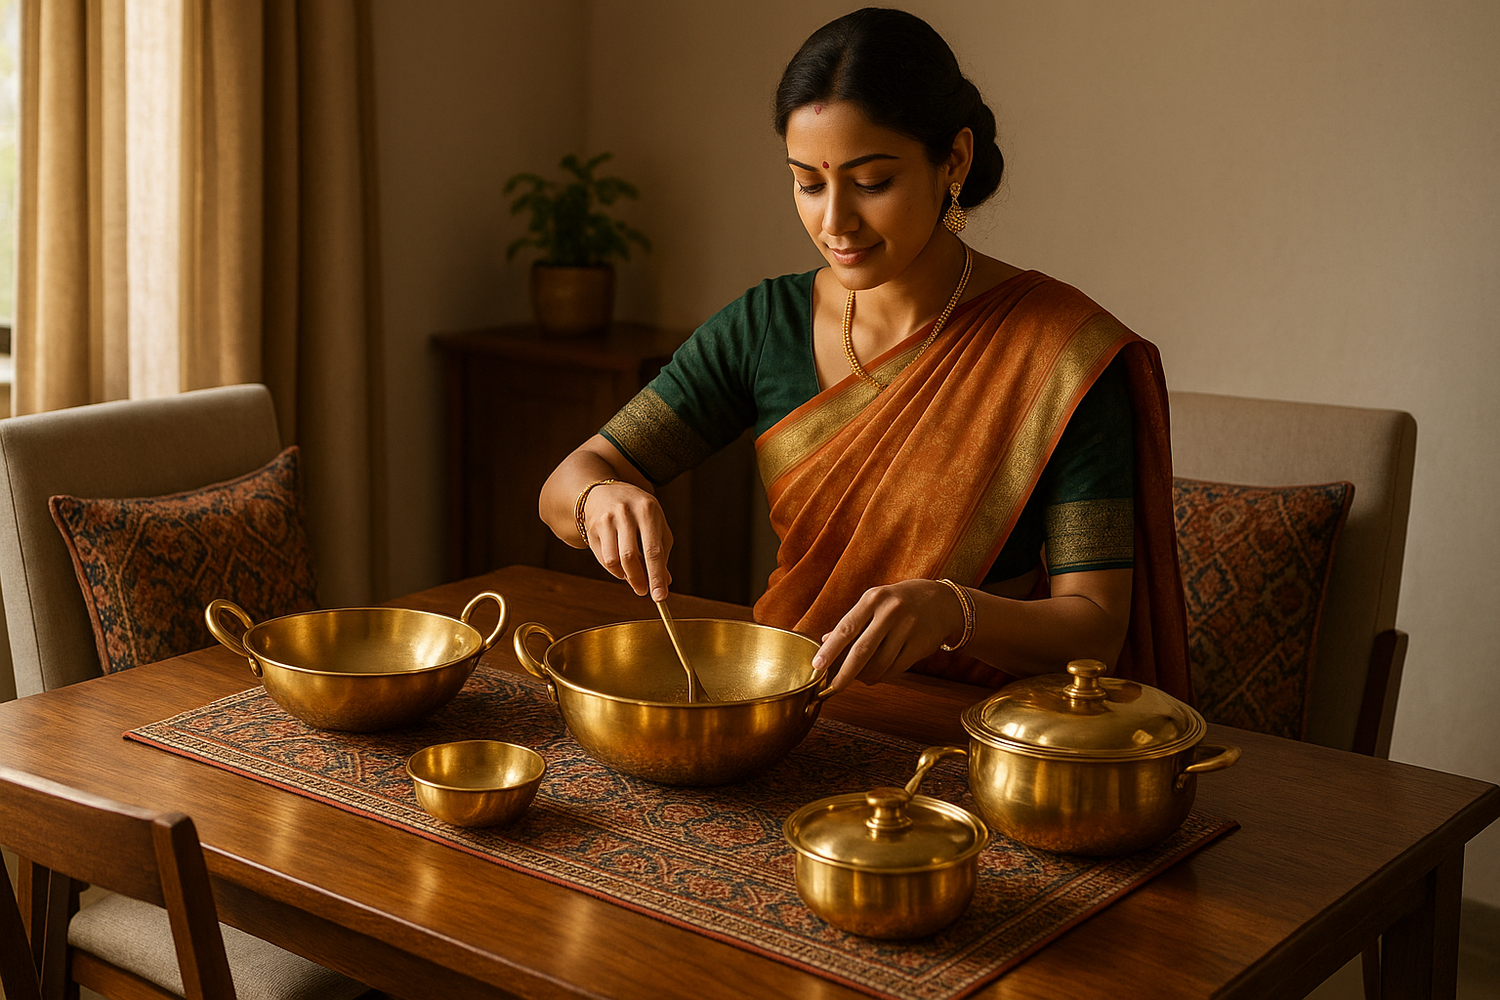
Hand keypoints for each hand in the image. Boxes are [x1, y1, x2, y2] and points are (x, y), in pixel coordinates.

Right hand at [581, 482, 673, 599]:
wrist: (605, 492)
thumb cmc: (638, 512)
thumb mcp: (656, 525)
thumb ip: (662, 552)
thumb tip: (665, 582)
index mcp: (647, 511)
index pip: (653, 550)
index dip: (656, 576)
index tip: (660, 597)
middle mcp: (625, 513)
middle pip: (630, 557)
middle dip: (638, 580)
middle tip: (644, 591)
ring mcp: (606, 520)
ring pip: (613, 561)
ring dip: (625, 576)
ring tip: (633, 576)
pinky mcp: (592, 528)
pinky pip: (603, 559)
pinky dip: (614, 570)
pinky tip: (621, 567)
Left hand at [811, 579, 965, 691]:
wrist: (941, 601)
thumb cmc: (899, 602)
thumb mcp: (874, 603)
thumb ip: (851, 622)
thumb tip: (825, 641)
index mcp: (873, 599)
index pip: (846, 628)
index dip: (830, 650)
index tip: (817, 666)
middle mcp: (890, 611)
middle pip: (862, 650)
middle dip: (844, 673)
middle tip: (833, 687)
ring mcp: (908, 628)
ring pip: (879, 663)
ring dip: (865, 676)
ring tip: (858, 678)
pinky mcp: (920, 645)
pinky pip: (895, 668)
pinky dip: (882, 676)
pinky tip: (876, 675)